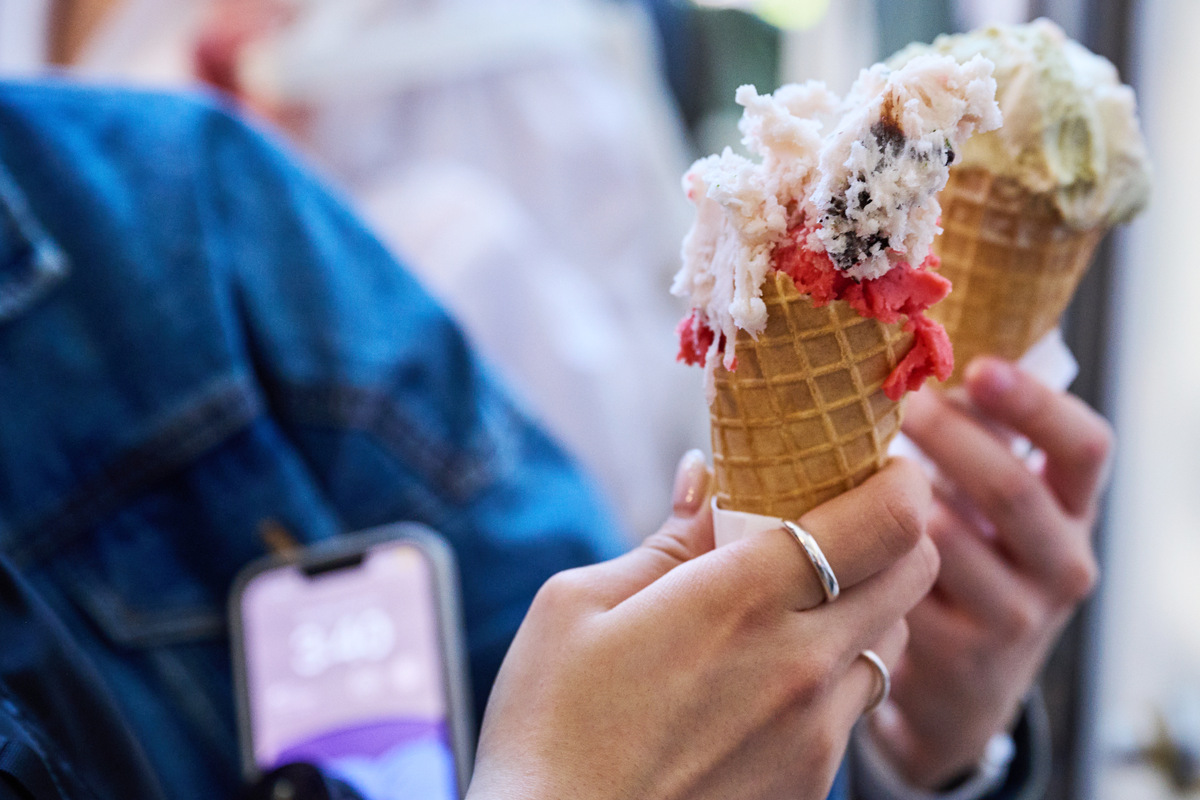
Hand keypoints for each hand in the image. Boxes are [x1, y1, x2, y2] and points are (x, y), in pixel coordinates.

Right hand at [467, 452, 938, 799]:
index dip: (901, 476)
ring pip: (893, 640)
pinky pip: (856, 706)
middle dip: (897, 529)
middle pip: (914, 572)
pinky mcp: (811, 785)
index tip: (882, 460)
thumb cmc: (549, 724)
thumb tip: (704, 477)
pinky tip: (772, 672)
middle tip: (845, 516)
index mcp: (740, 598)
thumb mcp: (579, 607)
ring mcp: (815, 733)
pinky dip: (836, 670)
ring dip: (869, 602)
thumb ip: (663, 539)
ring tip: (806, 595)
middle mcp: (800, 663)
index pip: (886, 520)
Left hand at [872, 357, 1112, 787]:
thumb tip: (915, 352)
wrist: (963, 688)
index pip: (1084, 447)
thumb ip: (977, 437)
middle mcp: (1063, 564)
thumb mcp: (990, 505)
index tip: (977, 367)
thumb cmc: (967, 560)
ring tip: (846, 458)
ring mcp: (1018, 617)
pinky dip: (866, 551)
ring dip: (892, 496)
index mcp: (1073, 510)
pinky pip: (904, 588)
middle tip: (885, 403)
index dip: (1035, 403)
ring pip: (948, 539)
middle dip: (942, 436)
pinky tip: (832, 526)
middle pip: (1010, 488)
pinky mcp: (963, 658)